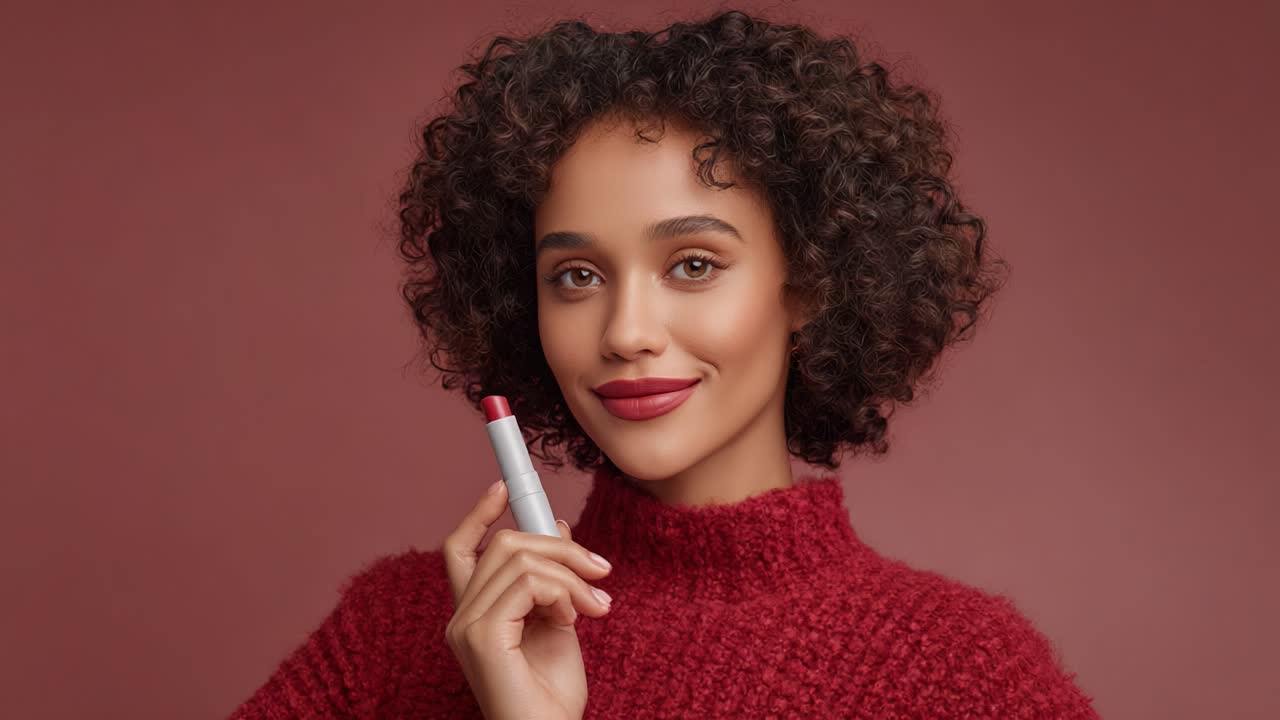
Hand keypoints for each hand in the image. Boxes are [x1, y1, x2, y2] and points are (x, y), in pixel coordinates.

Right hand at [443, 480, 613, 719]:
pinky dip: (562, 592)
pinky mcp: (481, 637)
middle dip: (559, 545)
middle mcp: (461, 618)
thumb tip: (554, 524)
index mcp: (476, 614)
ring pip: (519, 557)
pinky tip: (575, 619)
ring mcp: (466, 628)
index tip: (506, 487)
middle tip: (601, 571)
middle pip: (503, 543)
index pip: (460, 550)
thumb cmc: (553, 695)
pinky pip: (527, 583)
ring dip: (571, 574)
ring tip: (597, 607)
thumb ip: (552, 578)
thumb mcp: (560, 619)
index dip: (480, 514)